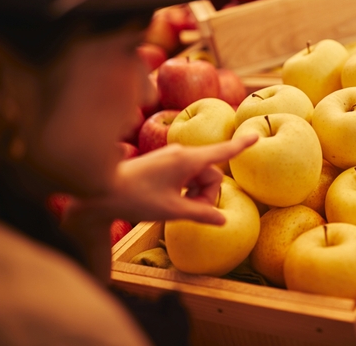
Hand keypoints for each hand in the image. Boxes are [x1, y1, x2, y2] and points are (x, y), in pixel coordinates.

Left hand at [69, 134, 257, 225]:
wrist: (100, 192)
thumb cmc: (136, 199)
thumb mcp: (172, 211)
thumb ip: (200, 214)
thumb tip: (222, 219)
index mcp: (187, 160)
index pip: (222, 151)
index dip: (240, 145)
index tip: (255, 136)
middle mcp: (182, 153)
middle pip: (211, 174)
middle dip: (206, 195)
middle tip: (190, 213)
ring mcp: (172, 157)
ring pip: (199, 176)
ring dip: (195, 194)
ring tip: (177, 210)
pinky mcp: (164, 162)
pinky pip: (186, 175)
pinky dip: (186, 189)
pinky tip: (171, 202)